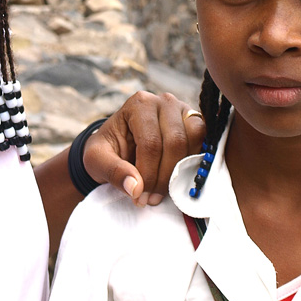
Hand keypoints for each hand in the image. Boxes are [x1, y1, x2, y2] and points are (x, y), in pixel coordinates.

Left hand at [83, 90, 205, 206]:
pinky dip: (193, 163)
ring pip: (194, 140)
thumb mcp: (97, 160)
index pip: (151, 143)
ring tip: (162, 190)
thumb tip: (135, 188)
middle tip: (150, 198)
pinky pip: (204, 141)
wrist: (118, 146)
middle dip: (164, 177)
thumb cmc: (107, 150)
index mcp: (139, 104)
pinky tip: (177, 179)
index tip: (139, 196)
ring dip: (181, 171)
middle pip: (175, 142)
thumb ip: (113, 172)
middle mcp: (163, 101)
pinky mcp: (194, 122)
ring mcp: (182, 109)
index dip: (148, 174)